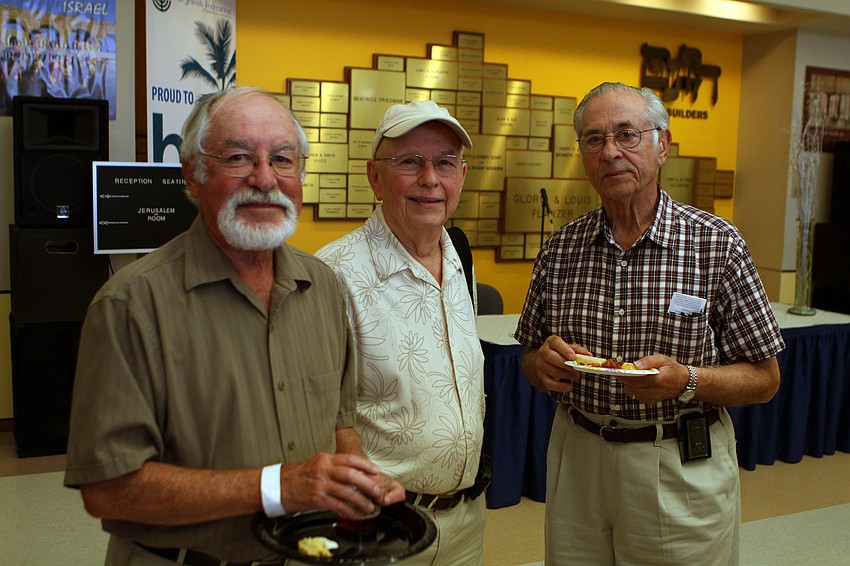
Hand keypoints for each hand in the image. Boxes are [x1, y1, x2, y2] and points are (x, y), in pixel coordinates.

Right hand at [279, 453, 396, 518]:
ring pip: (347, 492)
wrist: (276, 486)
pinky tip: (355, 514)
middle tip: (377, 492)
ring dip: (361, 501)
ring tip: (369, 506)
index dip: (366, 465)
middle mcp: (323, 469)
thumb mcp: (315, 464)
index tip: (376, 471)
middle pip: (352, 475)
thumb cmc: (296, 476)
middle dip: (368, 484)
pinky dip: (349, 511)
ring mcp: (320, 484)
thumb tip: (353, 475)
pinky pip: (338, 505)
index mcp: (325, 459)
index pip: (350, 459)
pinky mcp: (316, 498)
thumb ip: (332, 467)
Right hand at [532, 335, 593, 393]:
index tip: (574, 357)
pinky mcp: (540, 375)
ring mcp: (540, 364)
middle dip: (565, 364)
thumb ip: (579, 351)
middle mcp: (543, 351)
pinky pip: (548, 383)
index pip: (556, 343)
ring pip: (551, 370)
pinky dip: (559, 386)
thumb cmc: (563, 353)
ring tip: (576, 376)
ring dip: (565, 375)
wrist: (549, 360)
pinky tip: (568, 387)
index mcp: (551, 342)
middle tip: (577, 369)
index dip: (564, 350)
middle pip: (551, 357)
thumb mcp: (571, 349)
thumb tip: (589, 355)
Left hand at [621, 354, 689, 403]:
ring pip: (631, 392)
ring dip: (628, 384)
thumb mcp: (662, 359)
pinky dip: (633, 388)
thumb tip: (635, 365)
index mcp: (657, 380)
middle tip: (622, 370)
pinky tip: (637, 382)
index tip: (615, 371)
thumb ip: (648, 361)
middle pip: (630, 387)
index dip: (623, 376)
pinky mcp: (649, 400)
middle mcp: (653, 391)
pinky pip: (636, 395)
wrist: (683, 382)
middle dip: (624, 379)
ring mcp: (651, 398)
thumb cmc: (672, 369)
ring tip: (631, 375)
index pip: (635, 380)